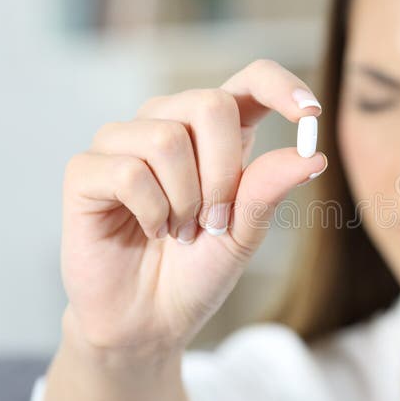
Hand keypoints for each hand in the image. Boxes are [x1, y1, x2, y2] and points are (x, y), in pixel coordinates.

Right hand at [60, 59, 326, 361]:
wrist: (150, 320)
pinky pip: (129, 172)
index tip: (311, 114)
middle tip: (214, 220)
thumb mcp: (244, 233)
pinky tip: (149, 230)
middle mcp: (168, 124)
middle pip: (210, 104)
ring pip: (166, 138)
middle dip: (223, 172)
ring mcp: (123, 142)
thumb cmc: (198, 270)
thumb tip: (313, 157)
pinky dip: (151, 212)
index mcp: (215, 133)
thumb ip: (268, 190)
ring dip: (185, 199)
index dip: (281, 86)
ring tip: (180, 231)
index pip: (250, 80)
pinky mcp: (86, 170)